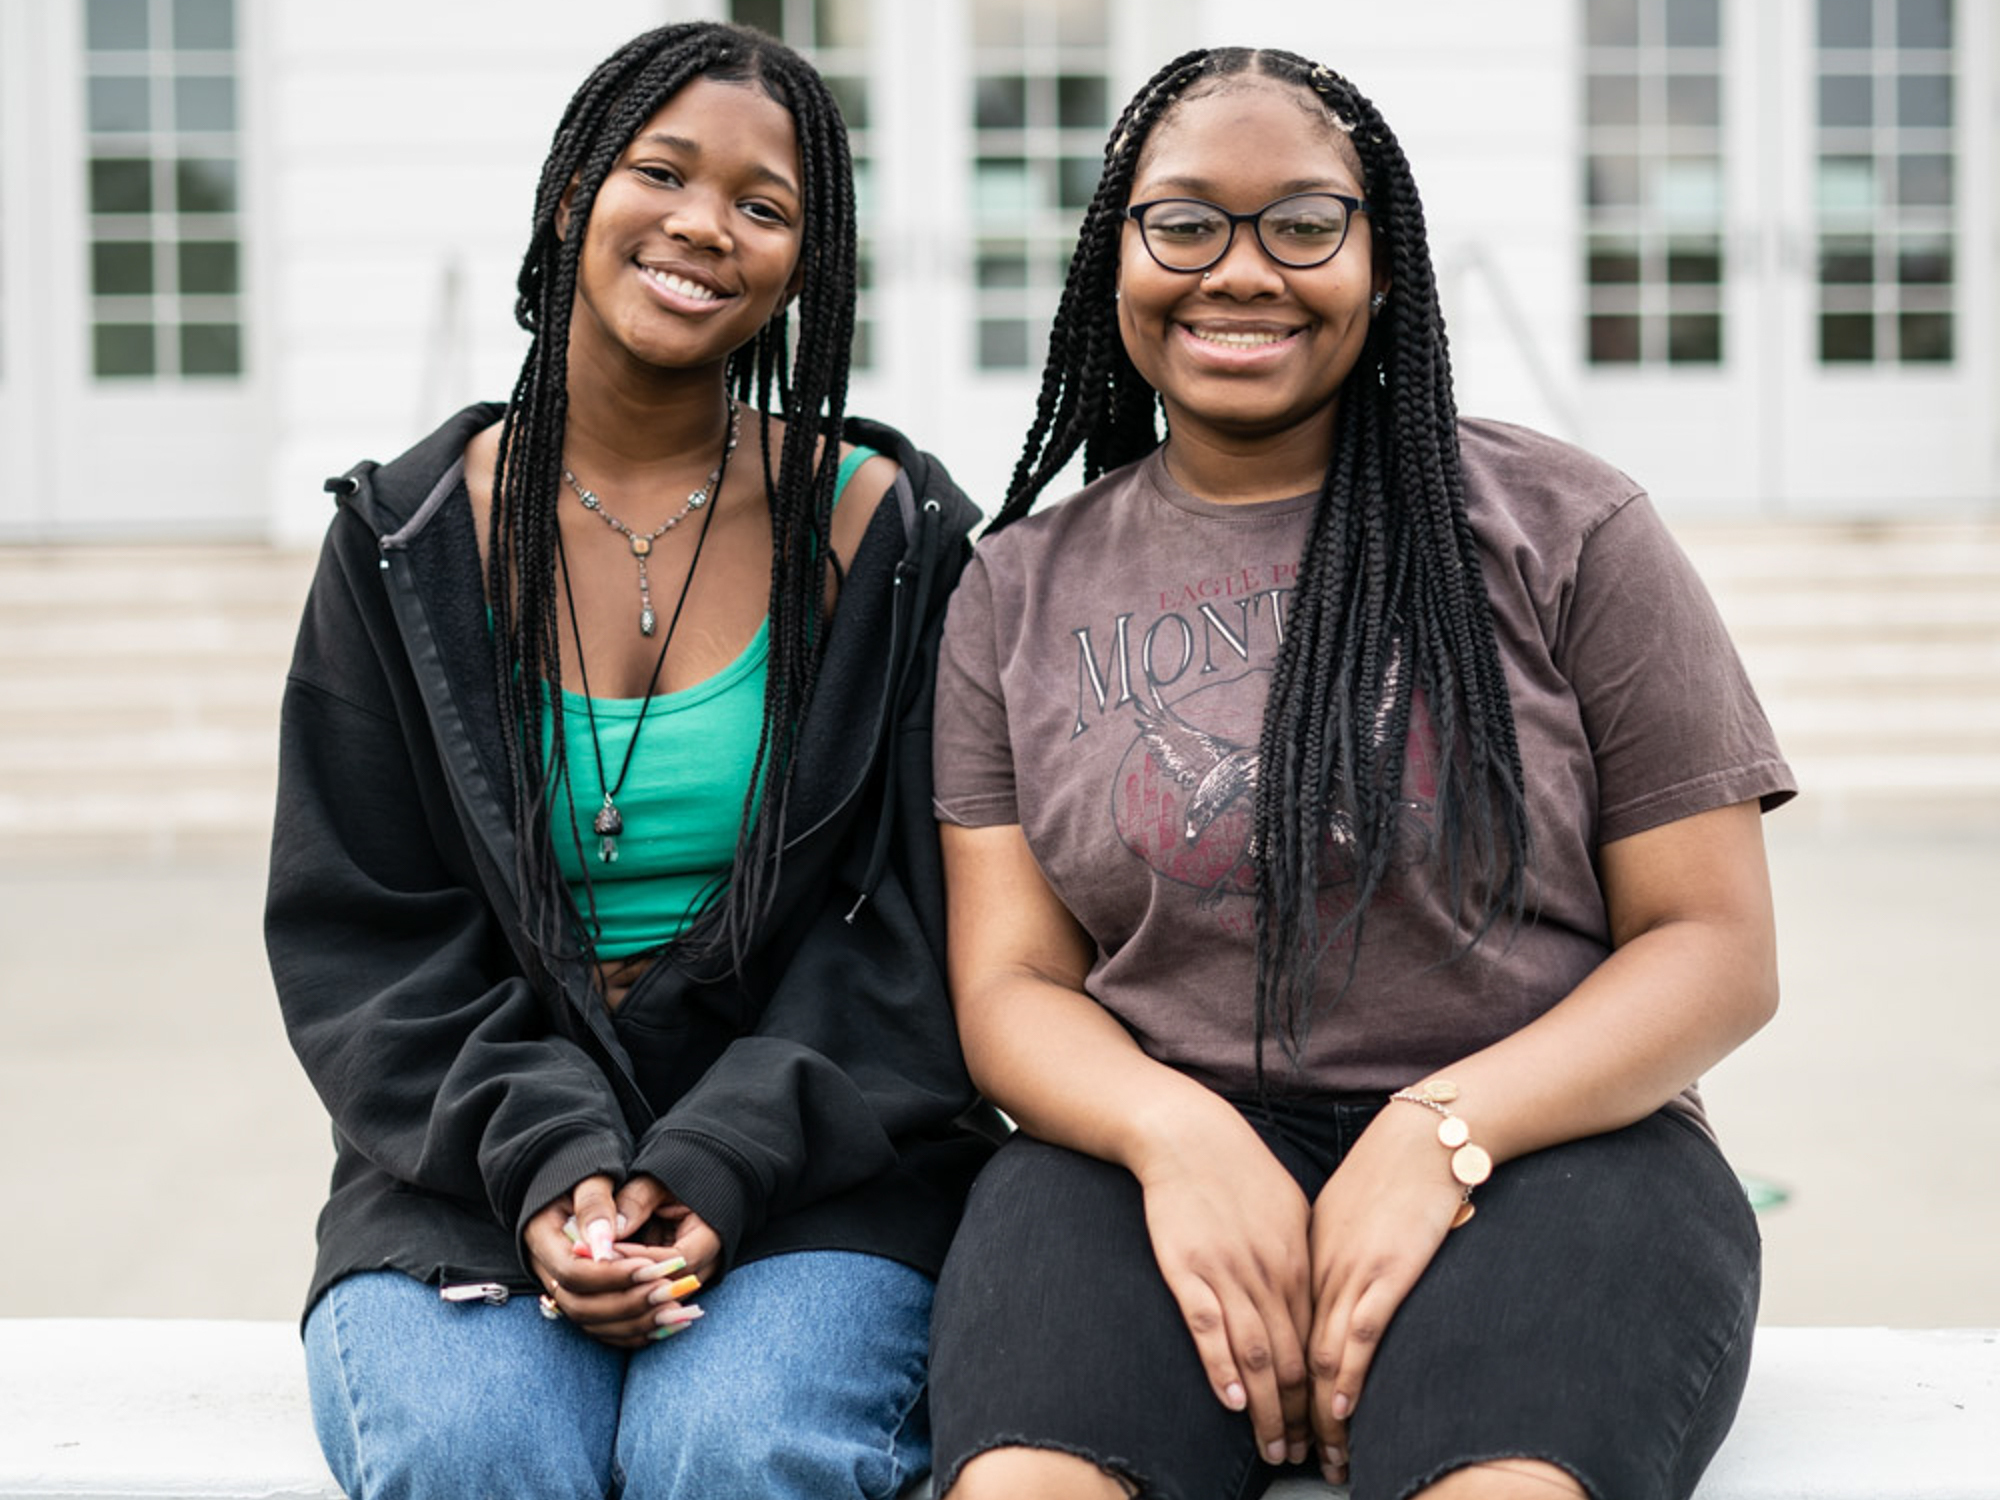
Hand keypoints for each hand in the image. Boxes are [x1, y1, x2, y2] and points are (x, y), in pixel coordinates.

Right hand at [524, 1175, 701, 1348]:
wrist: (570, 1182)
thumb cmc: (583, 1172)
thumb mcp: (589, 1178)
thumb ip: (595, 1206)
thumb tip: (605, 1244)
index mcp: (541, 1237)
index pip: (572, 1272)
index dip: (612, 1275)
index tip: (651, 1266)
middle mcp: (546, 1269)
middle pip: (579, 1306)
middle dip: (627, 1302)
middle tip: (668, 1290)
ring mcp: (560, 1288)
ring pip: (591, 1323)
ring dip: (635, 1322)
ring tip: (674, 1309)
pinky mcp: (580, 1298)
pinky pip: (602, 1328)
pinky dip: (633, 1331)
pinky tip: (666, 1322)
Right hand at [1134, 1108, 1313, 1467]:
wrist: (1189, 1136)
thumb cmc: (1240, 1169)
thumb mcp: (1289, 1209)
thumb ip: (1302, 1256)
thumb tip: (1318, 1293)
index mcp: (1298, 1262)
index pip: (1318, 1342)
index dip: (1323, 1392)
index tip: (1325, 1427)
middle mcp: (1269, 1274)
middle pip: (1293, 1360)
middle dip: (1300, 1416)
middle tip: (1302, 1455)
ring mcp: (1228, 1273)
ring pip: (1255, 1355)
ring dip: (1267, 1410)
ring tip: (1272, 1449)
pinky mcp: (1188, 1270)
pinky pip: (1209, 1327)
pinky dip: (1221, 1368)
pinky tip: (1232, 1400)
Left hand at [1305, 1102, 1464, 1482]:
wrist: (1420, 1138)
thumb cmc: (1387, 1175)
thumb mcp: (1342, 1216)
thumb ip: (1330, 1255)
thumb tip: (1326, 1286)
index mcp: (1307, 1259)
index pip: (1282, 1334)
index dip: (1278, 1384)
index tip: (1278, 1422)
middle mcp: (1322, 1271)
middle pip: (1296, 1355)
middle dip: (1294, 1413)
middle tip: (1291, 1457)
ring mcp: (1354, 1273)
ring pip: (1324, 1354)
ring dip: (1320, 1412)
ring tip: (1322, 1456)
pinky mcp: (1389, 1272)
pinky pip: (1361, 1333)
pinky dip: (1348, 1375)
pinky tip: (1341, 1408)